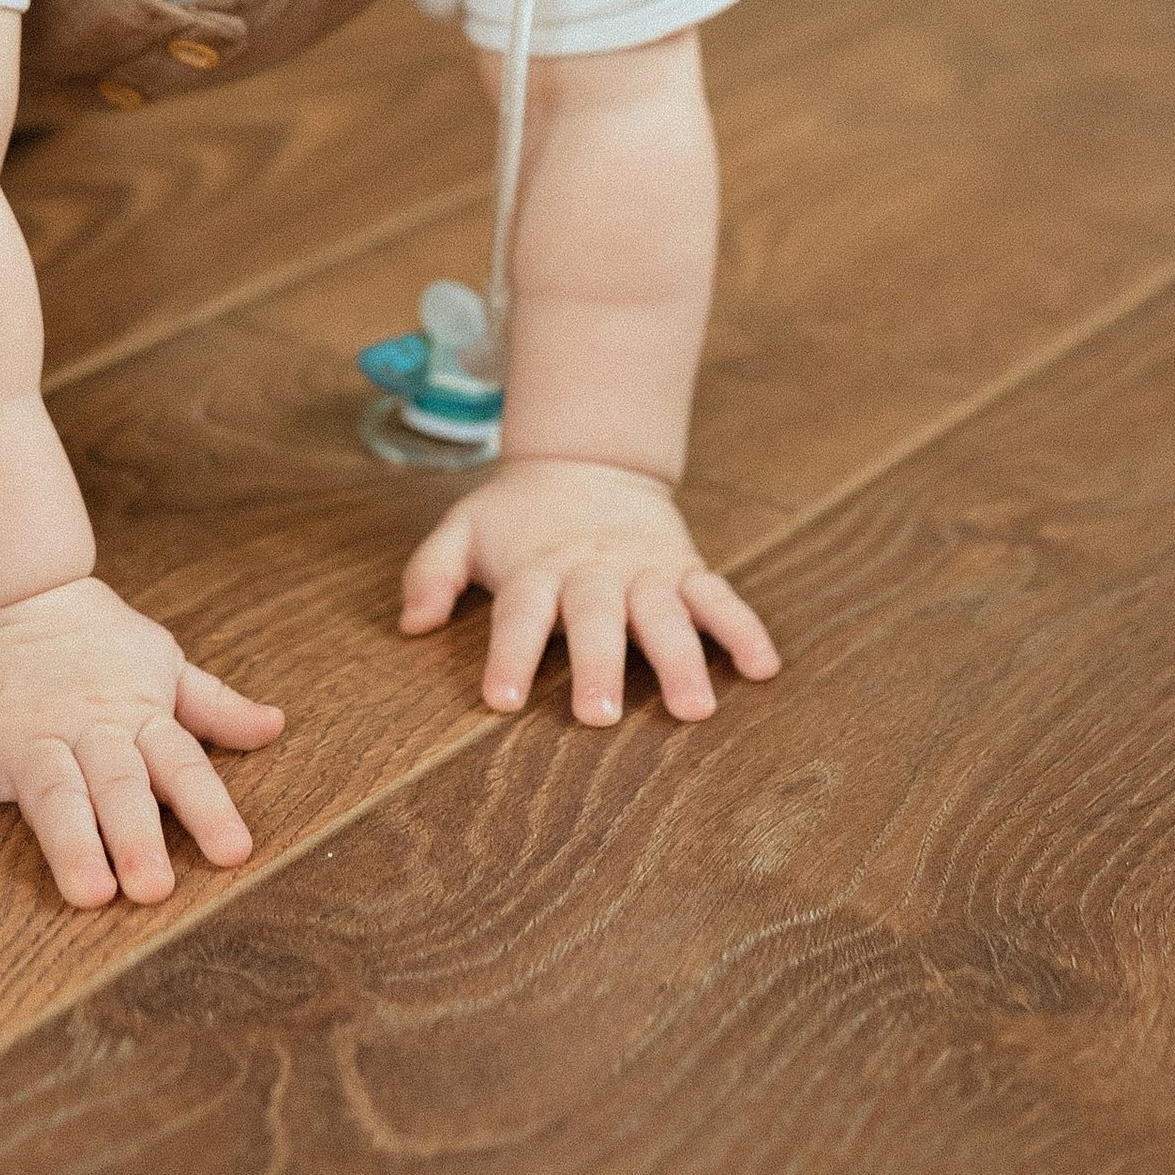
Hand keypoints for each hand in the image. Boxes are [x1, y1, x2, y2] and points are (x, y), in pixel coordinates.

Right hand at [0, 574, 284, 907]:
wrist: (13, 591)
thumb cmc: (98, 641)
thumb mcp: (163, 663)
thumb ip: (214, 705)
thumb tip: (275, 726)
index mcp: (136, 718)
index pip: (181, 765)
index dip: (208, 807)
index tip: (235, 852)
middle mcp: (86, 732)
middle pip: (117, 785)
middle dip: (137, 833)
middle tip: (153, 888)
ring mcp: (26, 739)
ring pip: (53, 792)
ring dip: (69, 839)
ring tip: (86, 890)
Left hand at [400, 456, 779, 726]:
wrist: (586, 458)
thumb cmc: (518, 516)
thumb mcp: (464, 527)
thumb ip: (432, 570)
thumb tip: (411, 623)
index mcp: (536, 566)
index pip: (519, 611)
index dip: (508, 653)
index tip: (499, 700)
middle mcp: (592, 570)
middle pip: (595, 616)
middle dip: (598, 663)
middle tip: (599, 716)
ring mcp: (644, 569)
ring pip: (664, 612)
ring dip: (680, 658)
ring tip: (693, 709)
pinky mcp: (684, 568)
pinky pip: (717, 596)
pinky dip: (741, 628)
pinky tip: (763, 667)